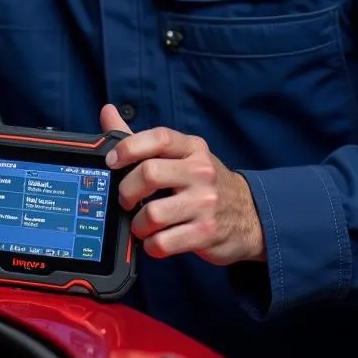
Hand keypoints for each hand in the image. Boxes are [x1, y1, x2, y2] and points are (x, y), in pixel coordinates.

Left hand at [100, 105, 264, 264]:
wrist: (250, 216)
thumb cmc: (204, 184)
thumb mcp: (181, 156)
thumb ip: (142, 140)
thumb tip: (107, 112)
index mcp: (192, 149)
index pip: (159, 138)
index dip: (129, 147)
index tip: (112, 162)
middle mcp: (200, 172)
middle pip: (148, 174)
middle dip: (126, 191)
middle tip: (126, 200)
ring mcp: (205, 203)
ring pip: (152, 213)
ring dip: (137, 224)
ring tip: (141, 225)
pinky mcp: (206, 233)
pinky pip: (163, 242)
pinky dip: (151, 245)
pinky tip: (156, 240)